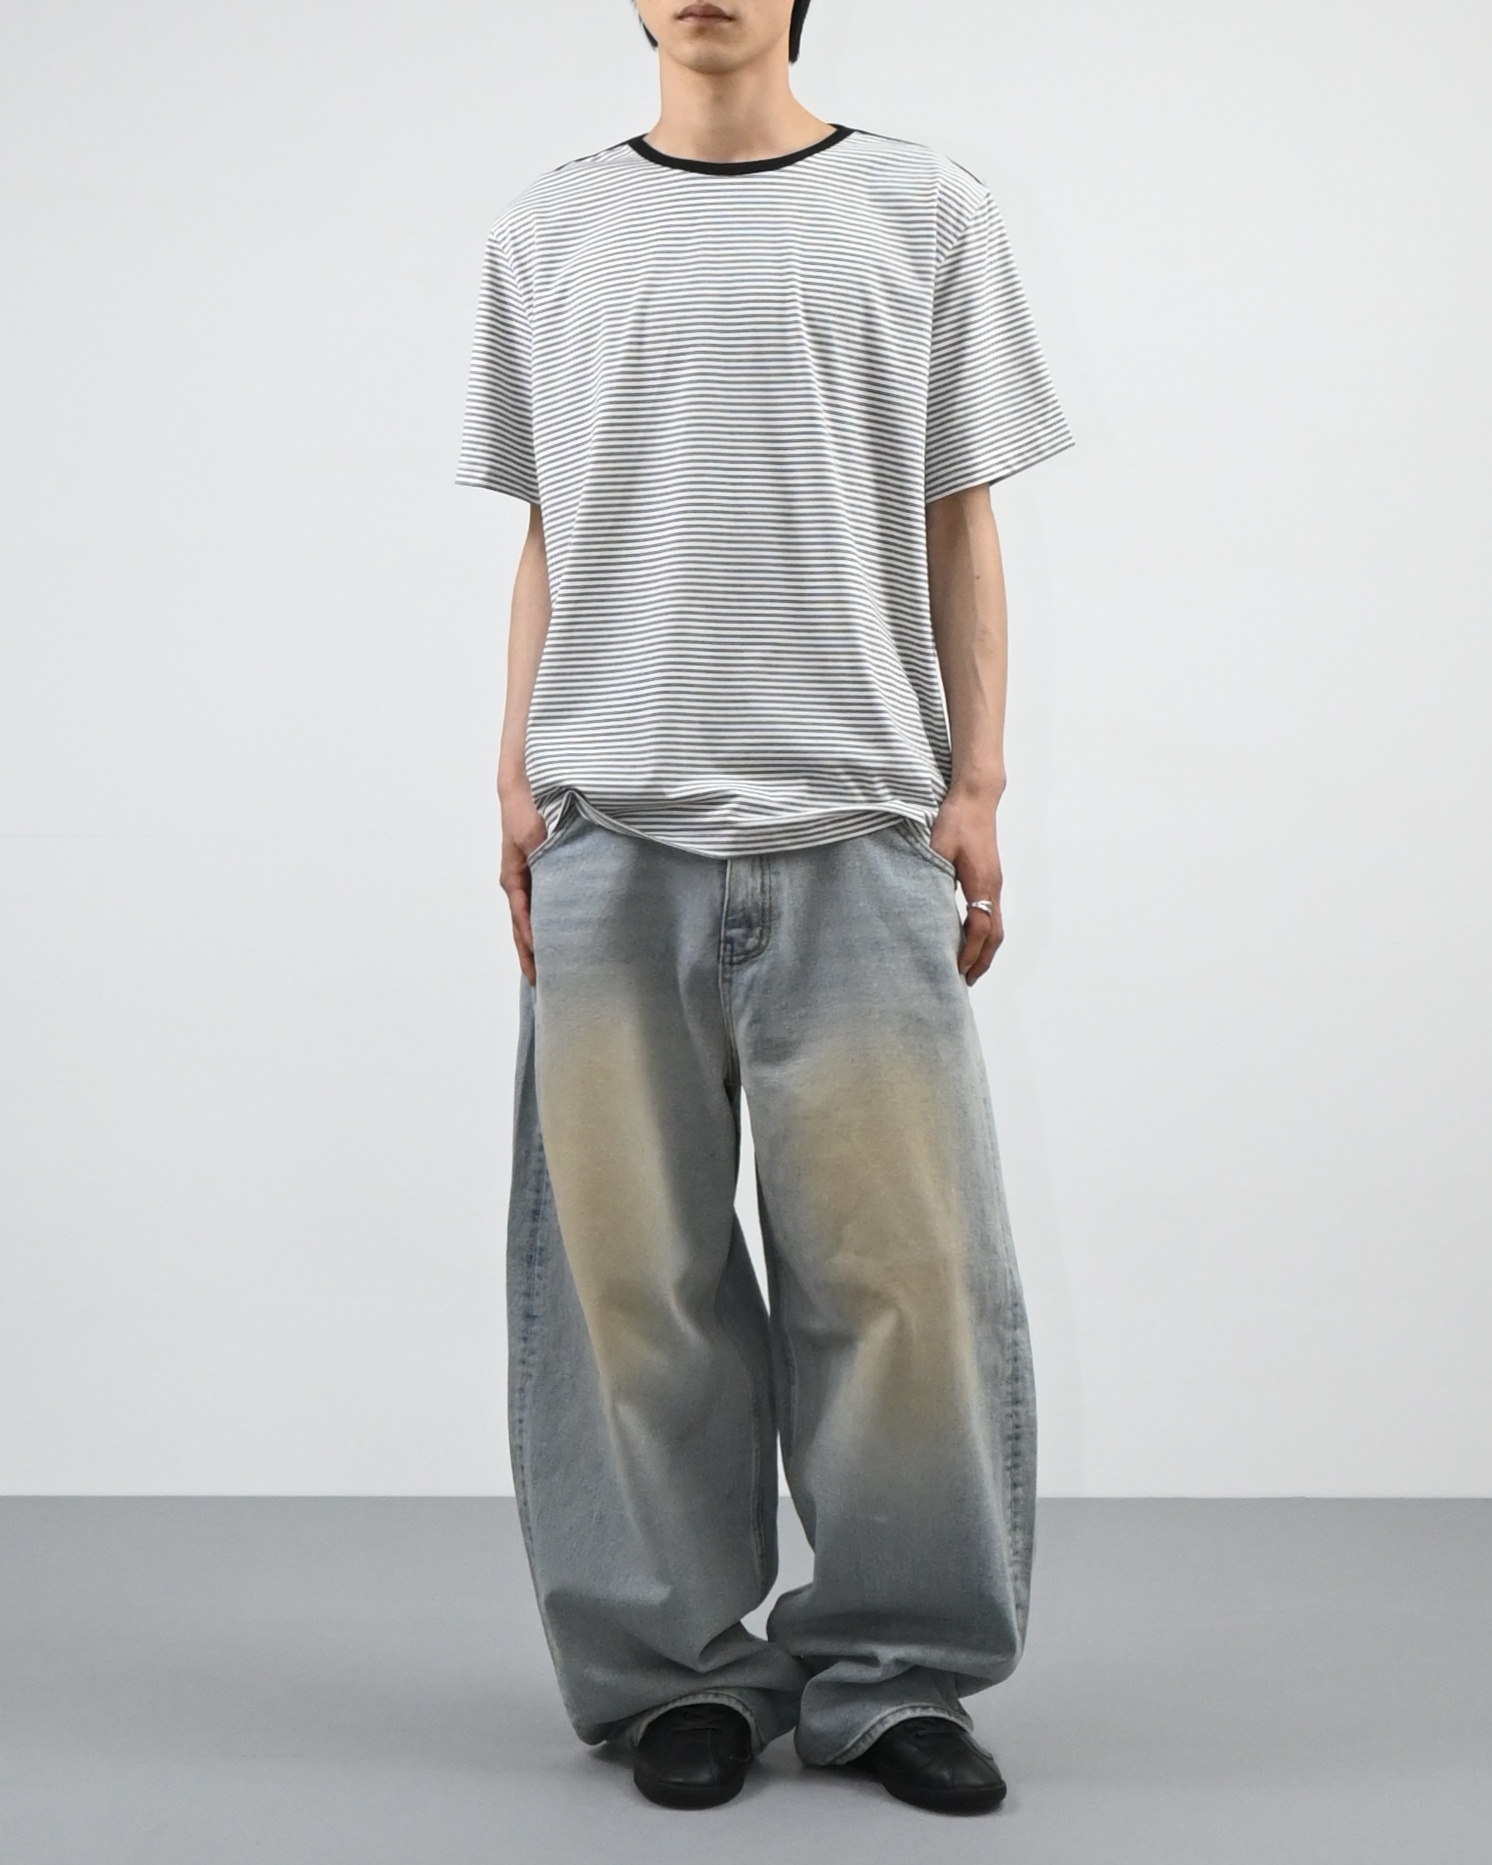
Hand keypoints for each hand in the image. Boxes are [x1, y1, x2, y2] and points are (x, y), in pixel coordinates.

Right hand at [499, 780, 549, 985]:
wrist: (528, 781)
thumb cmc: (526, 804)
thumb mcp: (531, 829)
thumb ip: (538, 855)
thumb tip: (551, 883)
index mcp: (514, 877)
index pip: (522, 920)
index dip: (531, 946)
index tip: (541, 971)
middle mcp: (521, 883)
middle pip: (526, 928)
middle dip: (534, 957)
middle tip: (546, 989)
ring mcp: (533, 879)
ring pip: (537, 920)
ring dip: (544, 945)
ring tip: (557, 974)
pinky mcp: (547, 872)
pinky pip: (547, 905)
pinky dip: (554, 925)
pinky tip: (568, 939)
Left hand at [929, 796, 1003, 985]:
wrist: (976, 798)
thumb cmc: (957, 820)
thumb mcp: (937, 847)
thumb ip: (930, 874)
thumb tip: (919, 903)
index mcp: (981, 882)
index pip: (980, 928)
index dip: (969, 952)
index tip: (957, 971)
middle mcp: (993, 887)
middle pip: (994, 935)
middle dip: (981, 961)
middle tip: (964, 982)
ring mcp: (994, 884)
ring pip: (996, 927)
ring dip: (984, 950)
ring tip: (969, 970)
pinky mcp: (990, 879)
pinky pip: (992, 914)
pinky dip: (984, 935)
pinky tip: (969, 940)